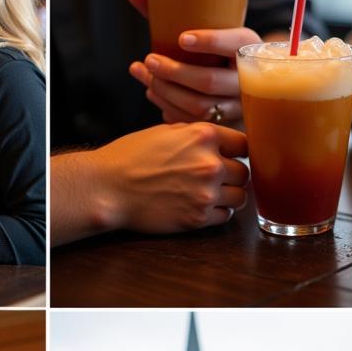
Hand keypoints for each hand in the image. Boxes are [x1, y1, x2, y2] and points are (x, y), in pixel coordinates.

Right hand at [92, 122, 248, 232]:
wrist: (107, 187)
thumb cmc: (130, 157)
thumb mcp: (166, 132)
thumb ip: (198, 136)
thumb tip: (221, 143)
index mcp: (204, 136)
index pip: (244, 144)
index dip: (236, 152)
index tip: (230, 158)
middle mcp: (210, 164)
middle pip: (244, 172)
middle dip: (231, 175)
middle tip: (213, 179)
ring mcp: (206, 193)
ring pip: (240, 197)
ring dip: (228, 196)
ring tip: (207, 194)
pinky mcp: (197, 218)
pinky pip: (225, 216)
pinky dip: (216, 213)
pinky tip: (198, 206)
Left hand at [129, 29, 260, 125]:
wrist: (230, 74)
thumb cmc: (206, 43)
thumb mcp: (196, 20)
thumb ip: (163, 0)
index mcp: (250, 45)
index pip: (236, 42)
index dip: (211, 41)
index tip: (182, 38)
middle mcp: (249, 78)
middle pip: (210, 82)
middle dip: (174, 72)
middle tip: (149, 59)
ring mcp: (237, 106)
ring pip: (199, 106)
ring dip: (165, 91)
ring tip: (144, 74)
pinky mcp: (223, 125)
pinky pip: (193, 122)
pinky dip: (167, 107)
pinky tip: (152, 91)